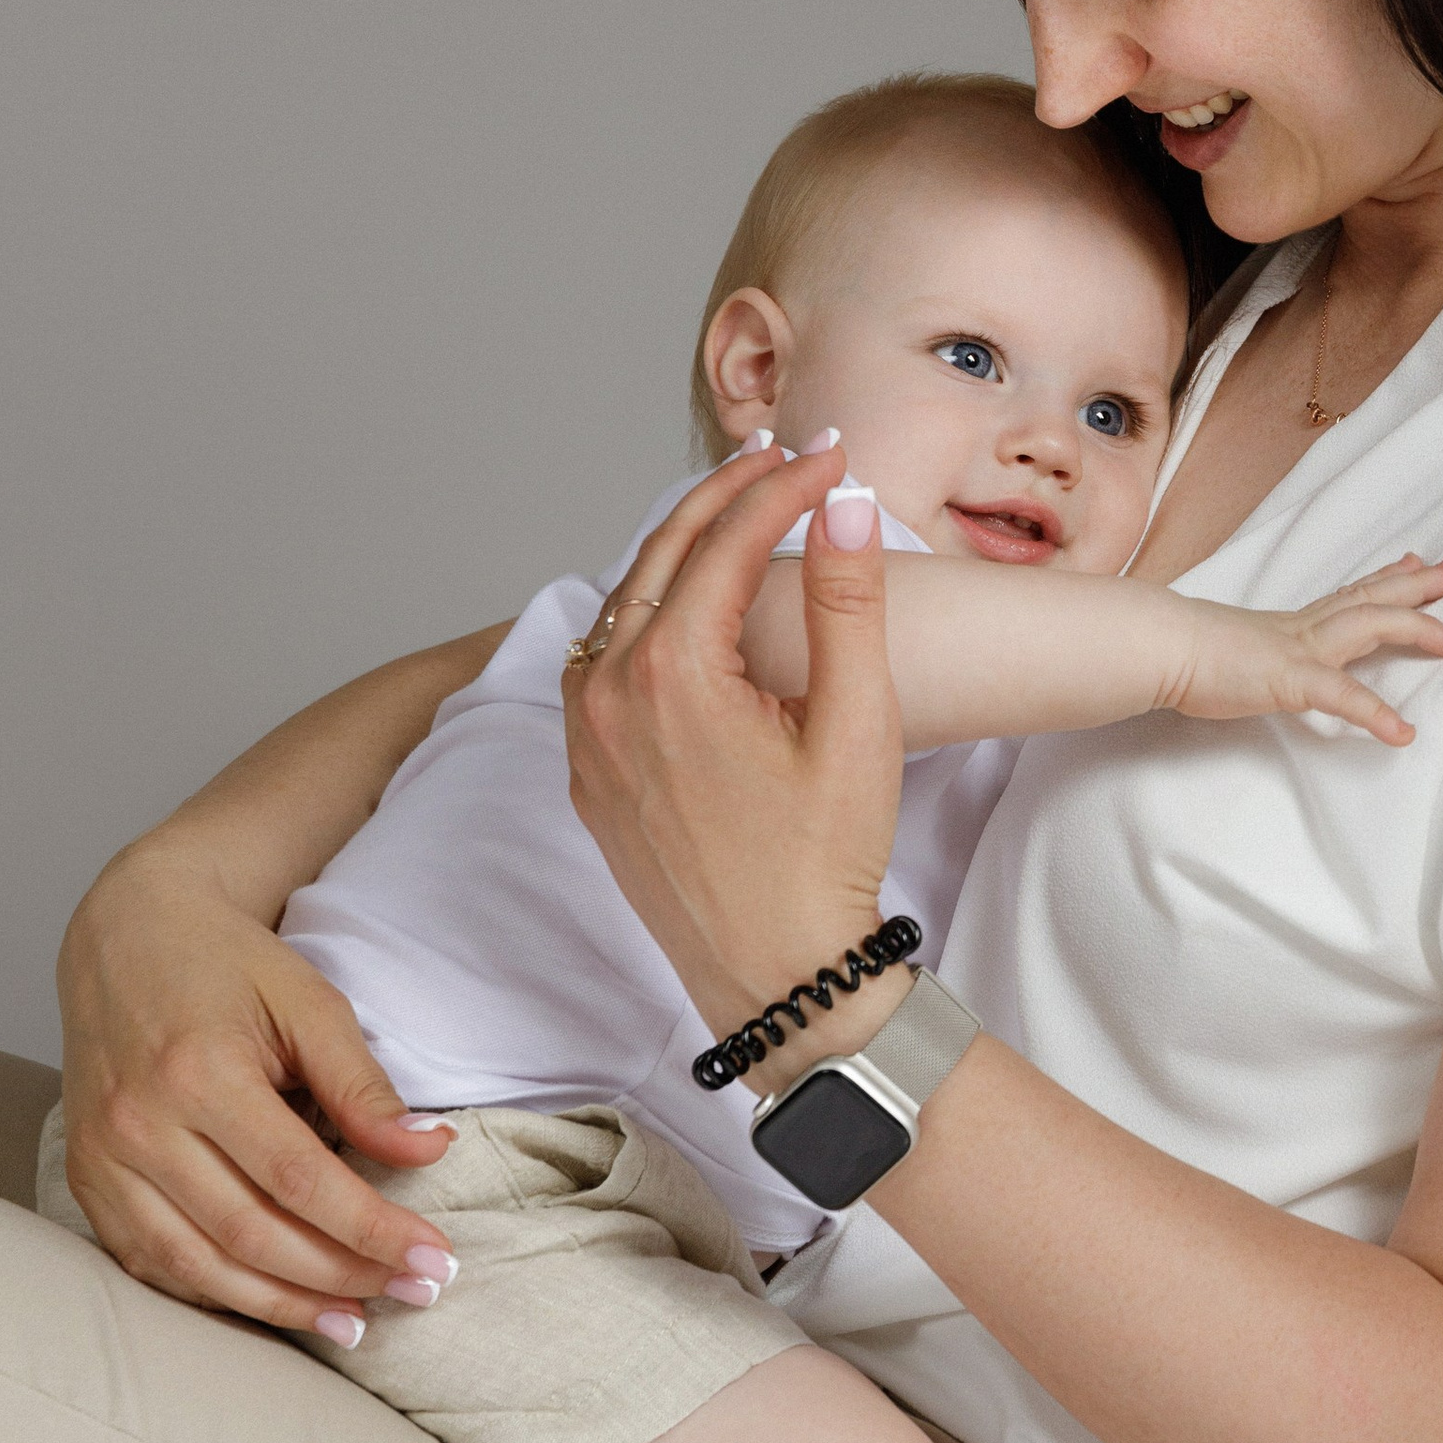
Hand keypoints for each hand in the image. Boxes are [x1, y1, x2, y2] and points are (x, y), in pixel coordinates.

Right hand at [56, 845, 465, 1334]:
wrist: (127, 937)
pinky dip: (216, 1293)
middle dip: (343, 1276)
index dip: (373, 1231)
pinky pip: (151, 1263)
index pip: (302, 1181)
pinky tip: (275, 1304)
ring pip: (199, 1265)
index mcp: (199, 1073)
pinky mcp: (87, 1181)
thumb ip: (364, 1086)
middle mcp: (140, 1125)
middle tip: (415, 1293)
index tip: (435, 1259)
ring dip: (283, 1305)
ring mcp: (104, 1160)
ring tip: (354, 1321)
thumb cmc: (228, 966)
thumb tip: (430, 1151)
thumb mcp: (310, 1004)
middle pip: (253, 1234)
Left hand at [562, 441, 906, 1056]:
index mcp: (670, 675)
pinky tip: (685, 607)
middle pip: (661, 556)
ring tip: (738, 513)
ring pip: (623, 606)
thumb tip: (842, 505)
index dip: (785, 487)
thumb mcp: (855, 725)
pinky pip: (602, 665)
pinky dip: (645, 616)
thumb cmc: (823, 865)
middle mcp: (608, 696)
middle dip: (727, 498)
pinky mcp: (590, 775)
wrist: (780, 983)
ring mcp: (587, 739)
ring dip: (679, 552)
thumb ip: (845, 602)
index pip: (726, 542)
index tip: (836, 459)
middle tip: (787, 462)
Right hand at [1162, 553, 1442, 746]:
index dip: (1386, 577)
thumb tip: (1246, 652)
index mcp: (1292, 624)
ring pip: (1370, 626)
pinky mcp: (1291, 680)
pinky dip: (1374, 713)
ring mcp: (1301, 650)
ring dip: (1417, 628)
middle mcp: (1304, 628)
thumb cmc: (1182, 649)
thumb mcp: (1230, 645)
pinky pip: (1342, 696)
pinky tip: (1401, 734)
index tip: (1415, 559)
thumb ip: (1250, 648)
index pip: (1348, 593)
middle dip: (1419, 584)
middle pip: (1372, 597)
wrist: (1159, 646)